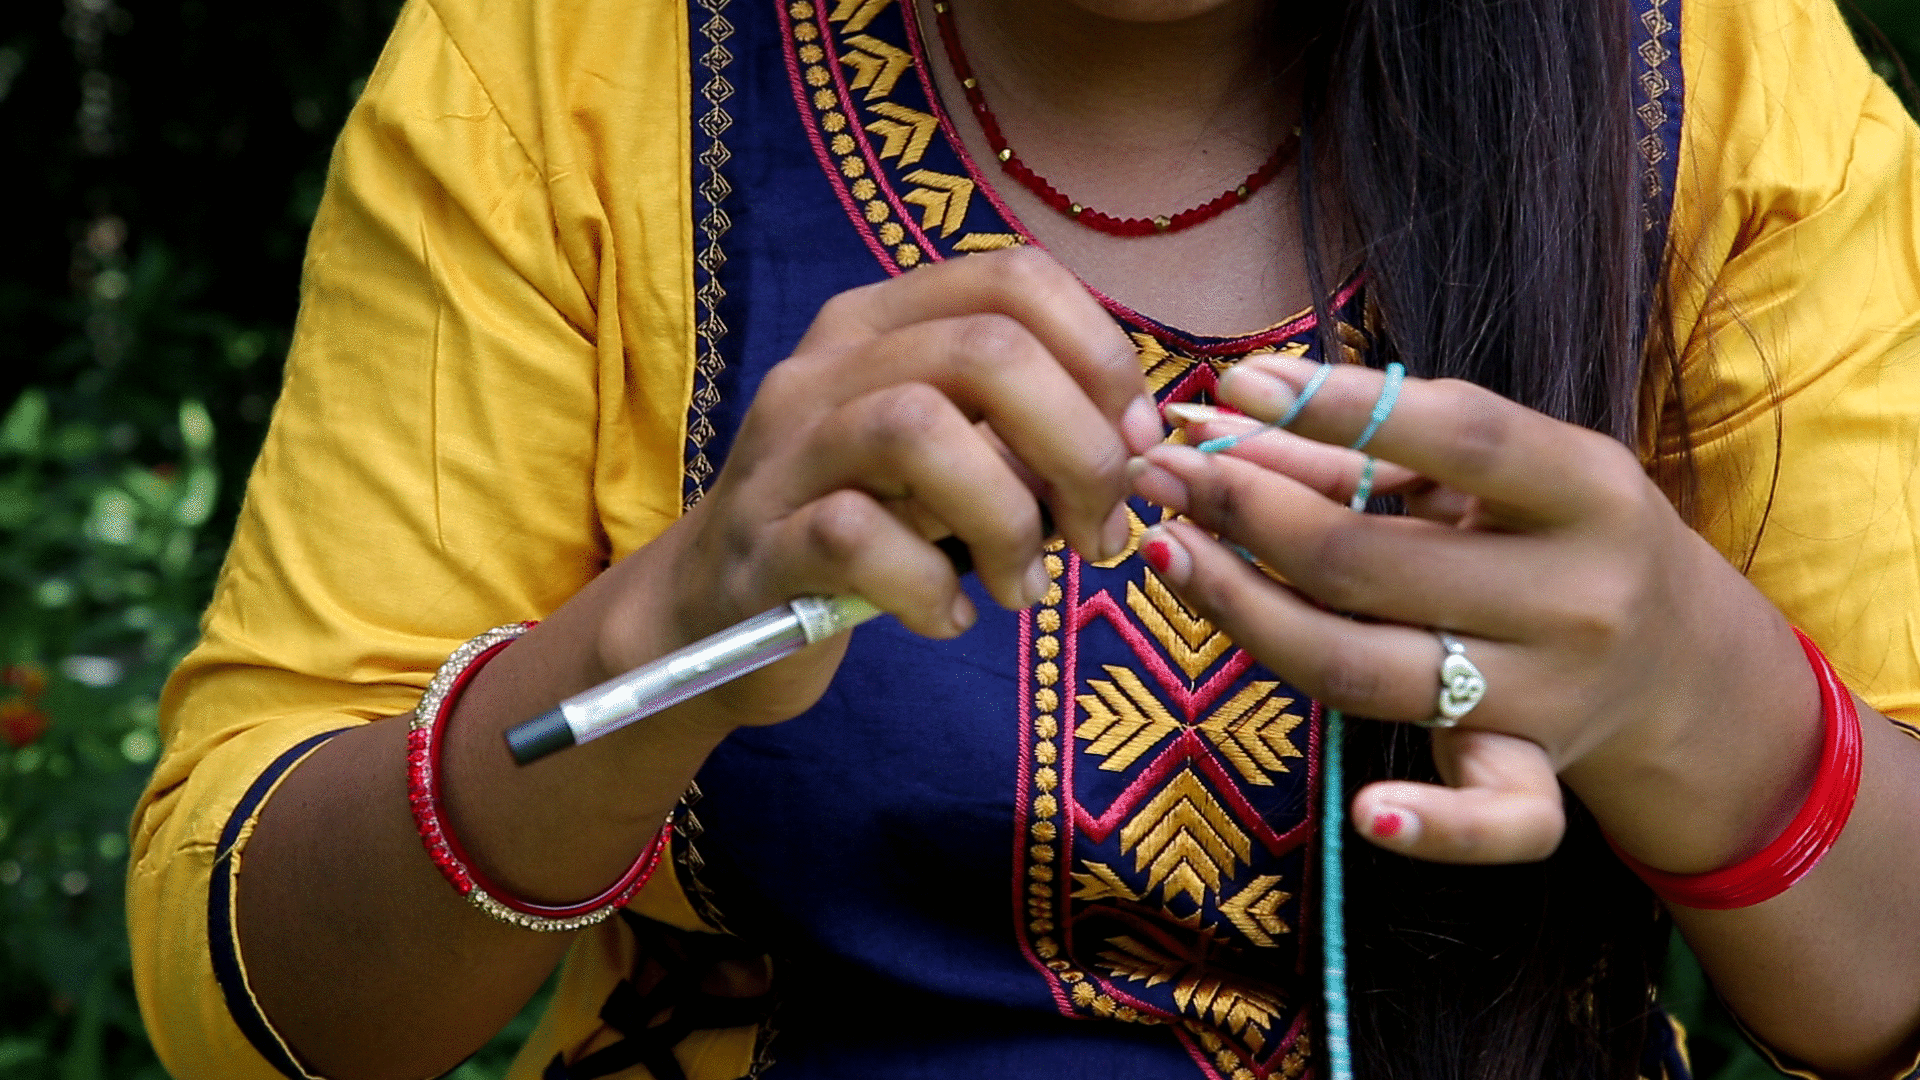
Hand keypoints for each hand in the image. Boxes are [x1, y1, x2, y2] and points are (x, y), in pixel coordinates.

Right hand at [602, 248, 1162, 728]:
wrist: (711, 608)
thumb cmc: (861, 526)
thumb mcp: (947, 457)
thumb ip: (1023, 431)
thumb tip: (1134, 449)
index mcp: (884, 322)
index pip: (1016, 278)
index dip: (1100, 358)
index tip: (1134, 446)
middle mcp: (829, 366)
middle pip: (987, 349)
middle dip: (1077, 448)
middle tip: (1094, 532)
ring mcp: (786, 450)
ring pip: (918, 428)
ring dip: (1008, 519)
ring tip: (1021, 585)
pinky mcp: (763, 541)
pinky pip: (856, 538)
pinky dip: (928, 589)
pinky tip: (948, 617)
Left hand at [1131, 355, 1816, 868]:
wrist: (1680, 662)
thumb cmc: (1549, 532)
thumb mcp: (1490, 473)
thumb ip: (1366, 446)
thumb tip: (1218, 415)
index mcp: (1587, 489)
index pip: (1462, 436)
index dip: (1340, 408)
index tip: (1237, 384)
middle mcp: (1579, 598)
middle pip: (1373, 562)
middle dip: (1245, 509)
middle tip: (1160, 470)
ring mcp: (1556, 697)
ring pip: (1369, 669)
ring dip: (1248, 612)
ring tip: (1165, 550)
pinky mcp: (1535, 776)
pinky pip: (1495, 822)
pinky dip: (1436, 828)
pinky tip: (1370, 815)